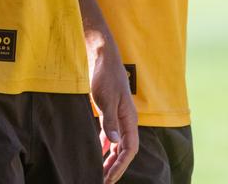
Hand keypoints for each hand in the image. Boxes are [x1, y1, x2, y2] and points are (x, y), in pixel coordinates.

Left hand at [90, 54, 138, 182]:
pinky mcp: (109, 112)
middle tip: (103, 181)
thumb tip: (114, 142)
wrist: (102, 56)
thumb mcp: (106, 98)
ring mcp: (118, 116)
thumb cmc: (106, 75)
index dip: (121, 165)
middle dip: (115, 167)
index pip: (129, 149)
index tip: (110, 178)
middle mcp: (126, 120)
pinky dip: (105, 145)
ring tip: (101, 172)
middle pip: (124, 150)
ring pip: (117, 144)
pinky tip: (98, 152)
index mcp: (130, 118)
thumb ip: (110, 121)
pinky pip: (110, 135)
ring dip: (110, 159)